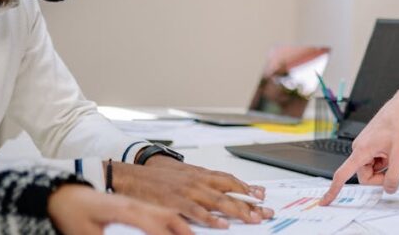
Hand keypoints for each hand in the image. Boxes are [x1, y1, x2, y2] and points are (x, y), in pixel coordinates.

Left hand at [48, 183, 192, 234]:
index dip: (167, 234)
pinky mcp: (134, 204)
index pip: (153, 223)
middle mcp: (135, 203)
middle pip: (168, 214)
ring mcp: (136, 202)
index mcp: (124, 209)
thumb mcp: (84, 233)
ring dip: (185, 221)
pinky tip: (183, 223)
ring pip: (168, 210)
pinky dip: (178, 215)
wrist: (63, 193)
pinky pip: (163, 209)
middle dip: (185, 228)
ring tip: (199, 230)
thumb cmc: (72, 212)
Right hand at [113, 160, 272, 227]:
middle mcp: (198, 181)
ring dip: (237, 211)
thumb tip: (222, 188)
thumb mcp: (186, 175)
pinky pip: (196, 211)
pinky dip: (210, 219)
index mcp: (201, 175)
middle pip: (230, 192)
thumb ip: (204, 182)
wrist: (134, 174)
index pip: (231, 181)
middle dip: (249, 203)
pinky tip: (222, 225)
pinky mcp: (175, 201)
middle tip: (263, 213)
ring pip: (218, 201)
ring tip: (252, 219)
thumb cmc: (160, 177)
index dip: (248, 188)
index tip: (262, 196)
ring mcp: (188, 191)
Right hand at [321, 75, 398, 203]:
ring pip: (370, 169)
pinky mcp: (368, 145)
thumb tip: (389, 189)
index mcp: (361, 151)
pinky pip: (373, 161)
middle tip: (395, 168)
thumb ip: (394, 176)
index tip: (325, 202)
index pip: (342, 174)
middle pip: (365, 176)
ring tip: (393, 153)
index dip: (333, 190)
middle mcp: (358, 149)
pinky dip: (383, 161)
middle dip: (380, 176)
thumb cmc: (398, 125)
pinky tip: (390, 150)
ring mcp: (363, 147)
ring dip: (383, 167)